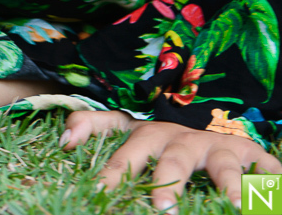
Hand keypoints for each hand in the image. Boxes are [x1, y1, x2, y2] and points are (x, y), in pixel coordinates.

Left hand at [61, 109, 281, 209]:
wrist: (214, 120)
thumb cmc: (164, 136)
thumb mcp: (130, 129)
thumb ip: (94, 126)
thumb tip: (64, 139)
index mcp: (149, 134)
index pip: (125, 146)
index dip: (109, 161)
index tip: (93, 180)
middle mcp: (182, 139)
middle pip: (172, 159)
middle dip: (166, 183)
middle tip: (162, 210)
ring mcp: (218, 147)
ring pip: (222, 165)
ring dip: (228, 185)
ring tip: (232, 206)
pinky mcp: (252, 155)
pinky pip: (263, 170)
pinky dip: (266, 184)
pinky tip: (261, 203)